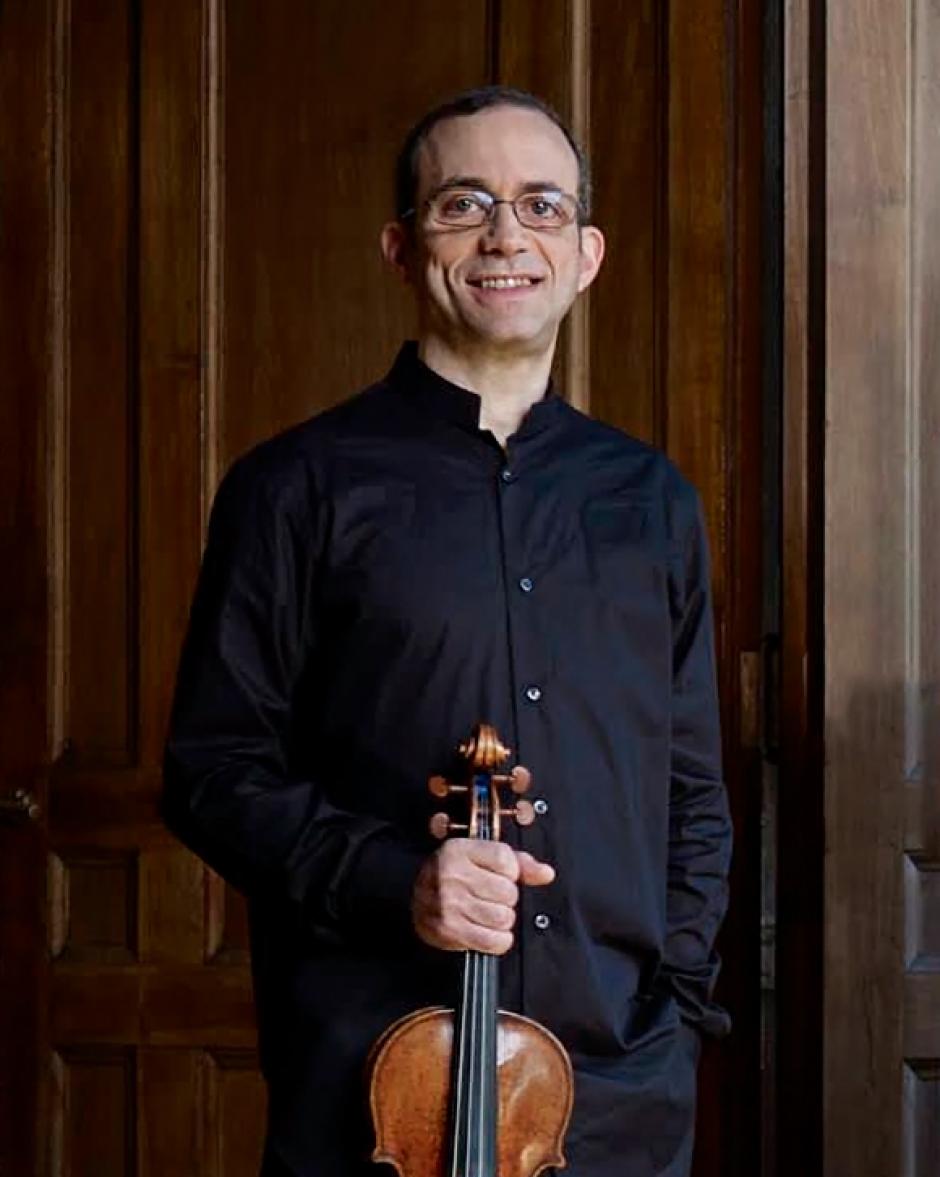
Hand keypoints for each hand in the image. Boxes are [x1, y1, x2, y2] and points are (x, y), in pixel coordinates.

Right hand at [412, 838, 554, 954]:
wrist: (416, 899)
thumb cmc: (454, 877)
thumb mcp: (481, 858)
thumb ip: (518, 862)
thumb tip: (546, 873)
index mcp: (459, 850)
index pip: (506, 861)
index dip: (510, 872)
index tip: (499, 875)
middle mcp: (450, 874)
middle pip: (508, 892)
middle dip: (505, 898)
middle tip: (490, 897)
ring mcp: (448, 903)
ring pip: (504, 918)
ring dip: (502, 920)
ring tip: (487, 913)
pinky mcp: (448, 930)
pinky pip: (495, 941)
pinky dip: (499, 940)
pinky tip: (488, 930)